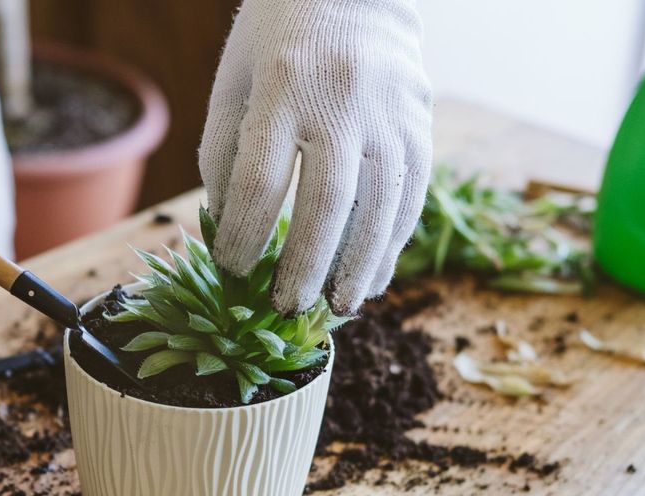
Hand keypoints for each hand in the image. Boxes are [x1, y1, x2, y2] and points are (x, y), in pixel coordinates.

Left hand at [199, 0, 433, 315]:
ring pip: (378, 207)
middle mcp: (340, 100)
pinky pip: (411, 196)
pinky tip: (374, 277)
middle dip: (304, 264)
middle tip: (286, 307)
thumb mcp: (234, 80)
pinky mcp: (420, 123)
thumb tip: (227, 228)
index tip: (232, 270)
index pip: (259, 179)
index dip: (243, 234)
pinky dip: (393, 244)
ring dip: (357, 267)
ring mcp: (388, 113)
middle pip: (325, 203)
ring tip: (338, 307)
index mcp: (280, 86)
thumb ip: (224, 152)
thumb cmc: (277, 39)